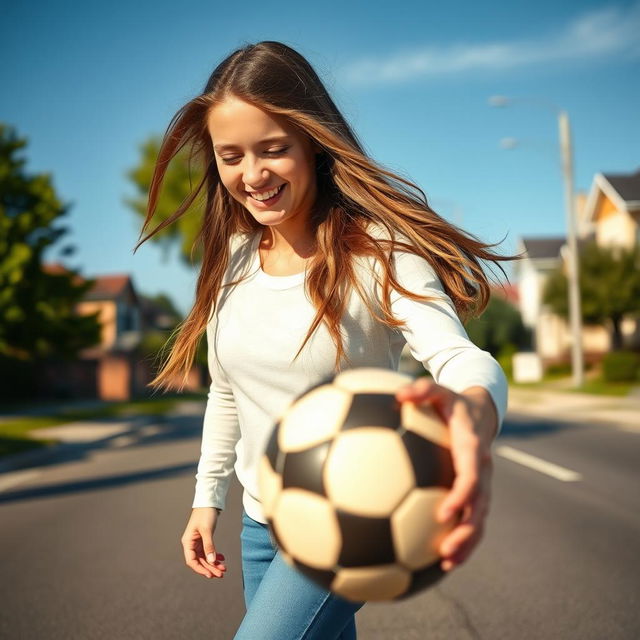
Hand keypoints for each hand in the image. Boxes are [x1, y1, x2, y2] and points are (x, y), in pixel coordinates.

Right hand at [181, 507, 227, 578]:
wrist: (209, 502)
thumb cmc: (205, 514)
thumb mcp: (207, 530)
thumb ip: (209, 546)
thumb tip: (211, 561)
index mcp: (188, 542)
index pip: (192, 561)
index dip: (200, 569)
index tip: (210, 575)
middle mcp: (191, 544)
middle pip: (200, 561)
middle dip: (210, 568)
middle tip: (221, 574)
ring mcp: (197, 542)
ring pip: (205, 557)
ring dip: (214, 564)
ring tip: (224, 569)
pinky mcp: (204, 539)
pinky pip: (208, 552)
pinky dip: (215, 556)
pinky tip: (222, 559)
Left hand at [395, 378, 497, 571]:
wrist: (481, 410)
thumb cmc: (452, 402)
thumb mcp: (439, 391)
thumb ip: (421, 390)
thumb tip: (399, 394)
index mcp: (472, 448)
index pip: (471, 476)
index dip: (461, 495)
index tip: (444, 513)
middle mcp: (481, 469)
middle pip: (480, 507)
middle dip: (467, 531)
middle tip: (446, 552)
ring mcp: (482, 483)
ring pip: (480, 518)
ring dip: (467, 542)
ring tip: (447, 565)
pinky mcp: (476, 492)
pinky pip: (472, 518)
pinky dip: (462, 537)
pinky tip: (440, 557)